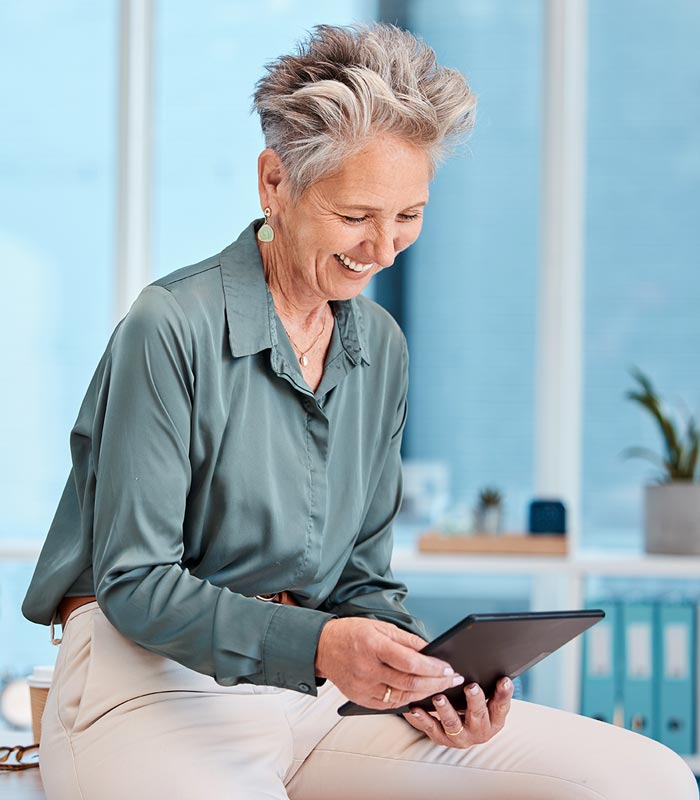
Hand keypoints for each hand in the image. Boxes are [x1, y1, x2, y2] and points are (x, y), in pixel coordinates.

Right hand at [315, 617, 464, 708]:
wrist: (322, 648)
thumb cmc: (353, 633)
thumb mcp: (380, 626)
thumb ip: (406, 640)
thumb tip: (431, 651)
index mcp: (373, 646)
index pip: (410, 662)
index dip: (433, 668)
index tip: (449, 669)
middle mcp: (367, 669)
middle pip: (410, 682)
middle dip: (437, 683)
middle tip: (454, 680)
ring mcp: (363, 687)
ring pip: (403, 696)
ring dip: (427, 693)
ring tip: (443, 687)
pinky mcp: (361, 699)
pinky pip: (391, 704)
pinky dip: (409, 700)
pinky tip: (422, 694)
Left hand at [403, 677, 513, 747]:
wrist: (460, 729)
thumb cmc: (473, 705)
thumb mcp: (485, 698)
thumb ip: (487, 683)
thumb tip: (489, 660)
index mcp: (494, 719)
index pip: (501, 706)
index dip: (504, 694)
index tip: (503, 680)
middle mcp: (480, 731)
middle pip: (478, 715)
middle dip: (475, 700)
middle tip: (470, 687)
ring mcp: (460, 737)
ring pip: (453, 724)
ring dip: (446, 710)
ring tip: (438, 697)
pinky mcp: (441, 738)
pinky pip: (431, 728)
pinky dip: (423, 718)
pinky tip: (415, 708)